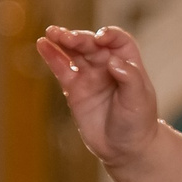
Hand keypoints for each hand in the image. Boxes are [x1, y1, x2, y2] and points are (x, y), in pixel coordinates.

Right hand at [37, 25, 159, 169]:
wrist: (125, 149)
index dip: (109, 35)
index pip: (118, 40)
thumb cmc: (138, 122)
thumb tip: (112, 62)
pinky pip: (62, 69)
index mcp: (128, 63)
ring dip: (63, 41)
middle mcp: (107, 65)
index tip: (100, 38)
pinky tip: (43, 45)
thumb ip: (129, 78)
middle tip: (66, 37)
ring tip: (51, 33)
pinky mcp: (74, 89)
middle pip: (92, 44)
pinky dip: (52, 57)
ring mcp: (90, 76)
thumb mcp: (139, 100)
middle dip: (79, 38)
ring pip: (75, 53)